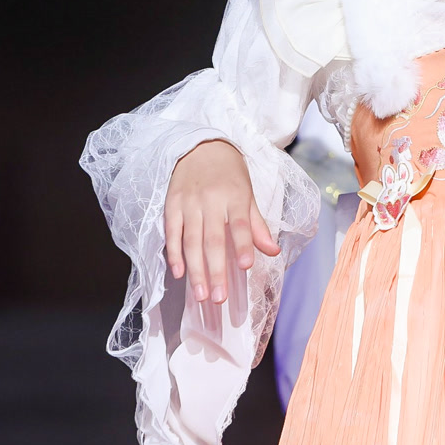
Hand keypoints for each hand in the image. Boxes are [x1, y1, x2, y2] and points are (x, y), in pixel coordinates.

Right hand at [164, 139, 279, 303]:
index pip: (240, 223)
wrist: (201, 146)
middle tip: (218, 298)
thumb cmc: (229, 174)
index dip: (242, 244)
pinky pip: (172, 232)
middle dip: (216, 270)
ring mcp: (189, 202)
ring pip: (191, 240)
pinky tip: (179, 272)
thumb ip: (257, 225)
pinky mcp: (172, 204)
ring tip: (200, 295)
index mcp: (235, 195)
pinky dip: (174, 253)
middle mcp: (211, 199)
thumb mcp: (247, 194)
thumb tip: (273, 252)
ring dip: (195, 269)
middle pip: (213, 239)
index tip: (246, 266)